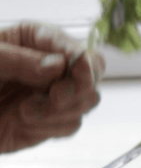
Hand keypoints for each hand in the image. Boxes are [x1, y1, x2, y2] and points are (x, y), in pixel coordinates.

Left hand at [0, 23, 105, 153]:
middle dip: (78, 88)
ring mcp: (54, 97)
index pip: (76, 47)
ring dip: (59, 110)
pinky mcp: (50, 123)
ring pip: (86, 103)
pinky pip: (70, 126)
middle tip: (55, 96)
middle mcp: (52, 68)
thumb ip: (21, 60)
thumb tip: (58, 65)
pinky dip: (50, 126)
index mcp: (36, 41)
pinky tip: (23, 120)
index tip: (79, 70)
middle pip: (92, 76)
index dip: (83, 60)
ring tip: (26, 110)